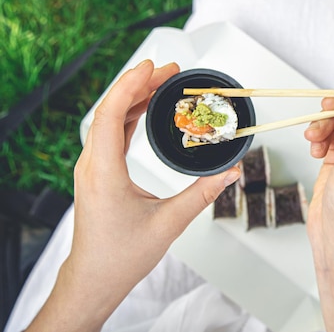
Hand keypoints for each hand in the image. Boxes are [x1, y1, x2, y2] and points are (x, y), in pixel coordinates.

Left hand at [26, 60, 240, 331]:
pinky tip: (144, 109)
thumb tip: (229, 173)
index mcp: (103, 172)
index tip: (152, 67)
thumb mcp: (169, 224)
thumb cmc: (121, 256)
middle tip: (169, 70)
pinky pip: (110, 133)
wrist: (94, 278)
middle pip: (110, 110)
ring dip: (133, 97)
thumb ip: (203, 195)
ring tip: (161, 83)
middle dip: (139, 85)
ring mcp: (92, 168)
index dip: (130, 85)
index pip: (110, 114)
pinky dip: (128, 115)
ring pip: (108, 119)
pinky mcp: (97, 173)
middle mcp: (92, 165)